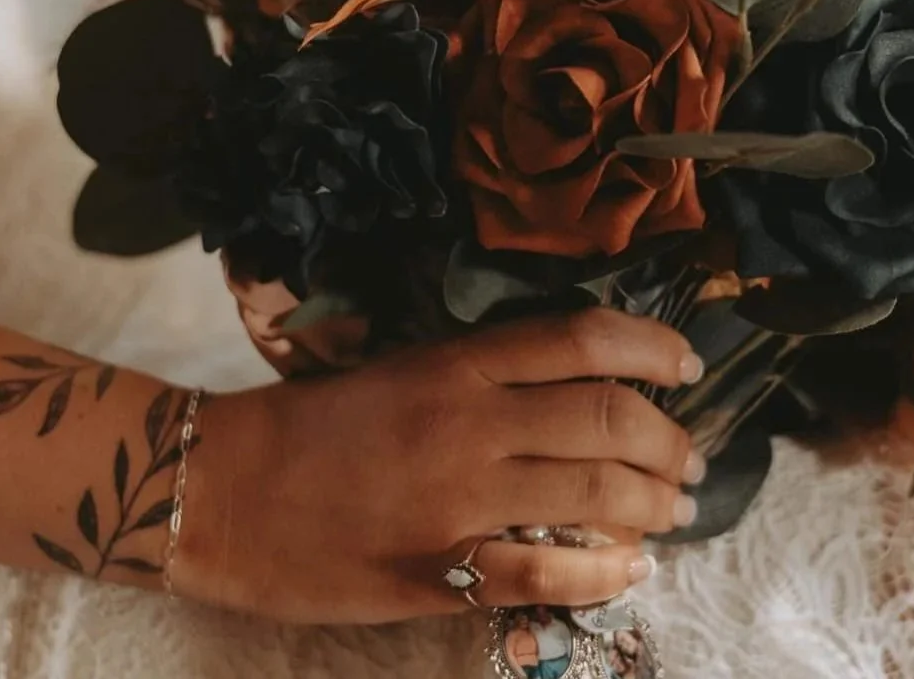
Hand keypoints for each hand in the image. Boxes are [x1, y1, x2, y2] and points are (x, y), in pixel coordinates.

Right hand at [176, 309, 705, 624]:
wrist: (221, 489)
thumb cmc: (311, 423)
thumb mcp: (403, 369)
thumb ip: (485, 375)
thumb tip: (578, 389)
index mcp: (458, 361)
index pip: (583, 338)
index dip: (652, 345)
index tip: (688, 362)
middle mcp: (469, 420)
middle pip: (607, 416)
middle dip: (669, 439)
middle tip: (691, 458)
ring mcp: (456, 498)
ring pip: (593, 493)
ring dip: (653, 502)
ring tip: (676, 508)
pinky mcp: (435, 570)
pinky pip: (546, 573)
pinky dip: (604, 571)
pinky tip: (631, 567)